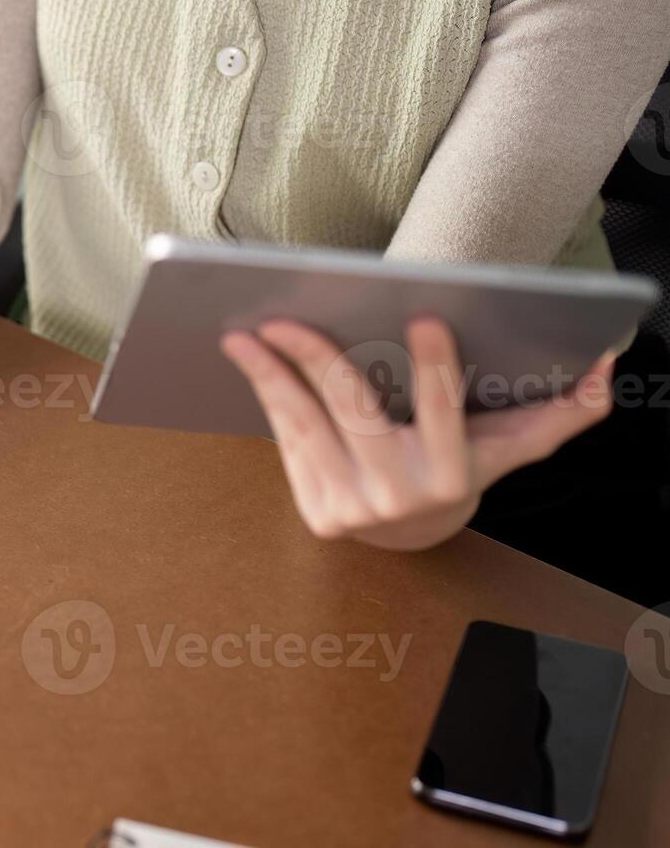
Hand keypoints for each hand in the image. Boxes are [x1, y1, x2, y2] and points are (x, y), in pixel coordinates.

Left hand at [220, 318, 615, 550]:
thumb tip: (608, 364)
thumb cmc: (461, 466)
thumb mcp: (512, 446)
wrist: (412, 534)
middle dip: (317, 362)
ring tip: (242, 335)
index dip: (438, 367)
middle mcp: (400, 494)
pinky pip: (288, 444)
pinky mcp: (316, 512)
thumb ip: (561, 410)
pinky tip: (252, 363)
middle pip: (355, 414)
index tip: (426, 317)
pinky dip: (269, 400)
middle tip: (285, 318)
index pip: (444, 413)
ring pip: (306, 427)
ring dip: (270, 377)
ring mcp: (353, 507)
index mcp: (451, 473)